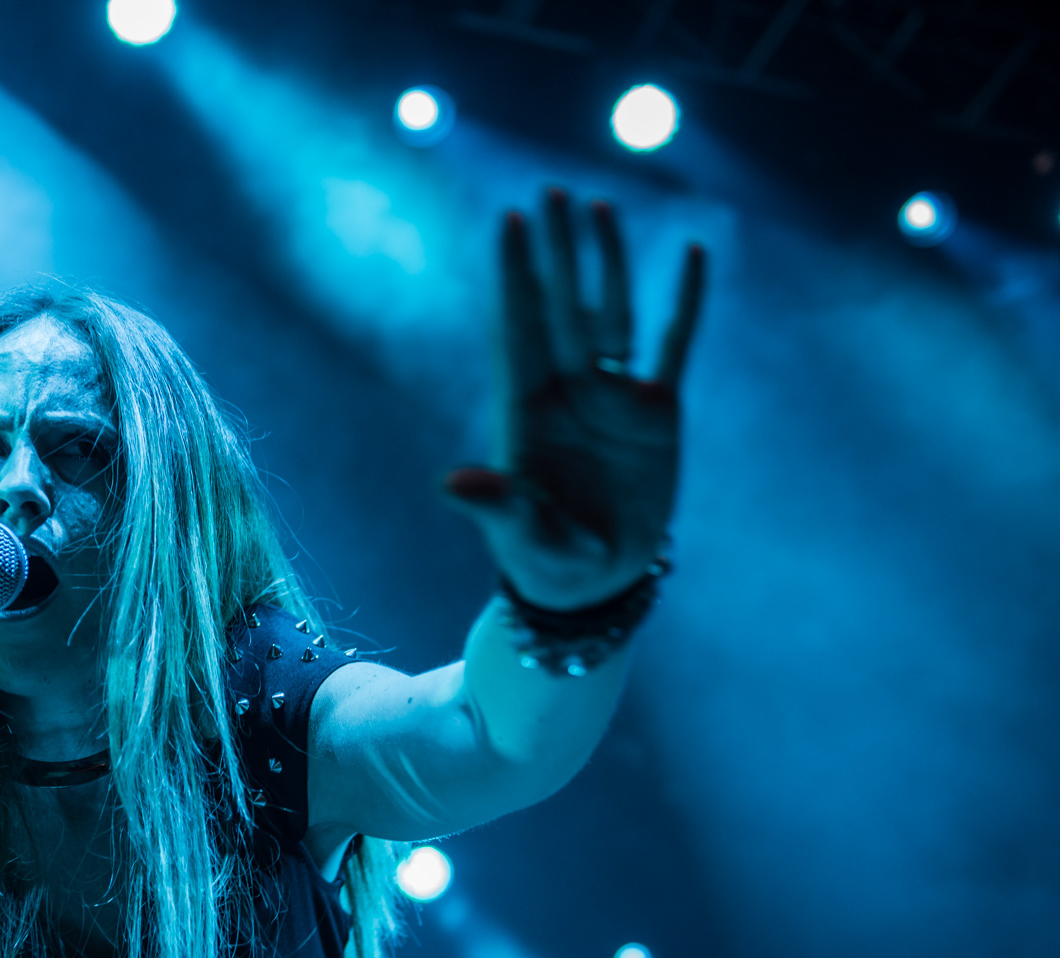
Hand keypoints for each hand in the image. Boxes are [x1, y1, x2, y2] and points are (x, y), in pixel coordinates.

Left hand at [444, 189, 705, 610]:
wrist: (598, 583)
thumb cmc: (546, 559)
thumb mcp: (521, 534)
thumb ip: (494, 504)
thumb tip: (450, 484)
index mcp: (527, 412)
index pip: (518, 330)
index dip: (515, 277)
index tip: (509, 223)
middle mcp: (567, 393)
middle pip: (560, 307)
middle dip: (555, 252)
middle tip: (551, 191)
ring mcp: (613, 398)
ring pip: (612, 314)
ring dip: (608, 264)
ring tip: (601, 207)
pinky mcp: (658, 415)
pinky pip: (673, 346)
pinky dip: (682, 303)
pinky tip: (690, 252)